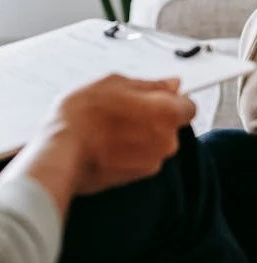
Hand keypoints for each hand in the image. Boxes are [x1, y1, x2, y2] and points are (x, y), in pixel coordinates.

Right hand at [46, 74, 194, 194]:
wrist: (60, 154)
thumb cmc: (84, 116)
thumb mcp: (116, 83)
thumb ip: (151, 85)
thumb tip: (173, 84)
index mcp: (167, 113)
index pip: (189, 106)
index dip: (173, 100)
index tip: (157, 97)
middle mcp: (167, 141)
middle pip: (171, 125)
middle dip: (155, 117)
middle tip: (125, 109)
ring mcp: (152, 163)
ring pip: (155, 143)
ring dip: (141, 135)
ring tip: (111, 127)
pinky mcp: (136, 179)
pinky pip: (141, 158)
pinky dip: (130, 152)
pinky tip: (108, 143)